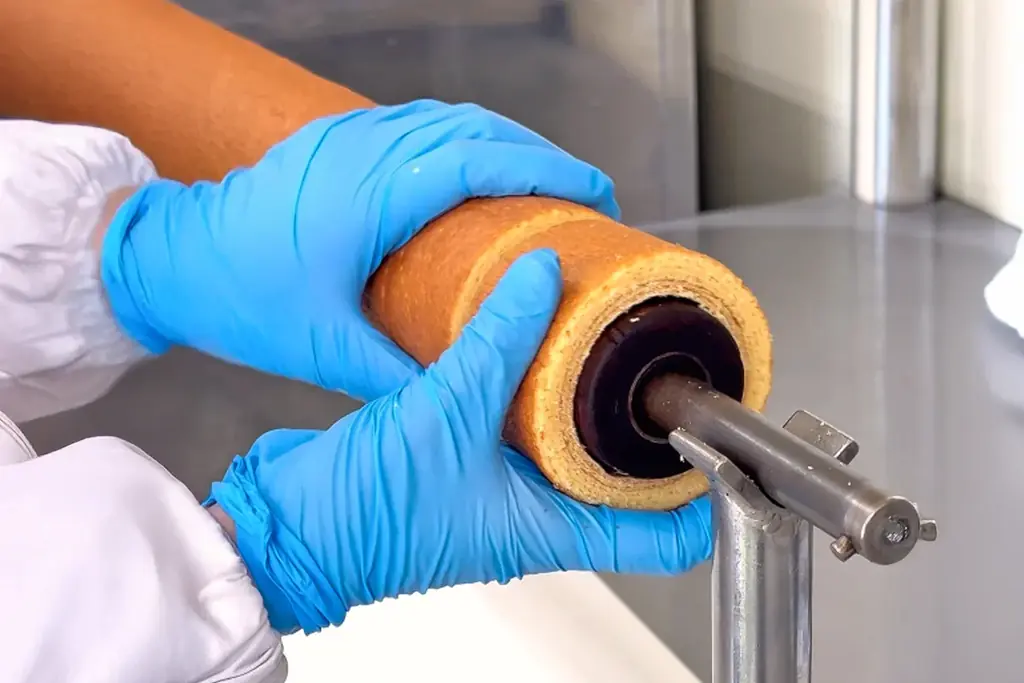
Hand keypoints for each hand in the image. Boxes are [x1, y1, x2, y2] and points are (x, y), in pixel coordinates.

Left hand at [100, 99, 619, 401]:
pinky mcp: (335, 139)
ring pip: (448, 118)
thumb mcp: (327, 349)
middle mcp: (362, 152)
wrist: (168, 257)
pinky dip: (465, 138)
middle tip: (585, 195)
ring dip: (505, 141)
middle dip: (540, 153)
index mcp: (367, 198)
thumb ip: (401, 371)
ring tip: (546, 183)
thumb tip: (464, 388)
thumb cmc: (239, 300)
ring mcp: (345, 137)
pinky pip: (417, 122)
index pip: (478, 161)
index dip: (546, 170)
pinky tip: (483, 170)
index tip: (594, 192)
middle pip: (475, 127)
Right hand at [208, 250, 711, 634]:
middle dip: (645, 423)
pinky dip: (533, 386)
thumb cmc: (363, 518)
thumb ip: (499, 340)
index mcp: (554, 529)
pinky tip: (530, 341)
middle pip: (625, 480)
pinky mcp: (464, 460)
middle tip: (662, 361)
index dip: (704, 487)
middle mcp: (536, 515)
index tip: (718, 430)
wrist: (289, 527)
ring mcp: (501, 489)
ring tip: (606, 338)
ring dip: (588, 397)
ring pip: (569, 445)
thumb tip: (543, 278)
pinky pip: (517, 421)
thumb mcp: (447, 414)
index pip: (667, 534)